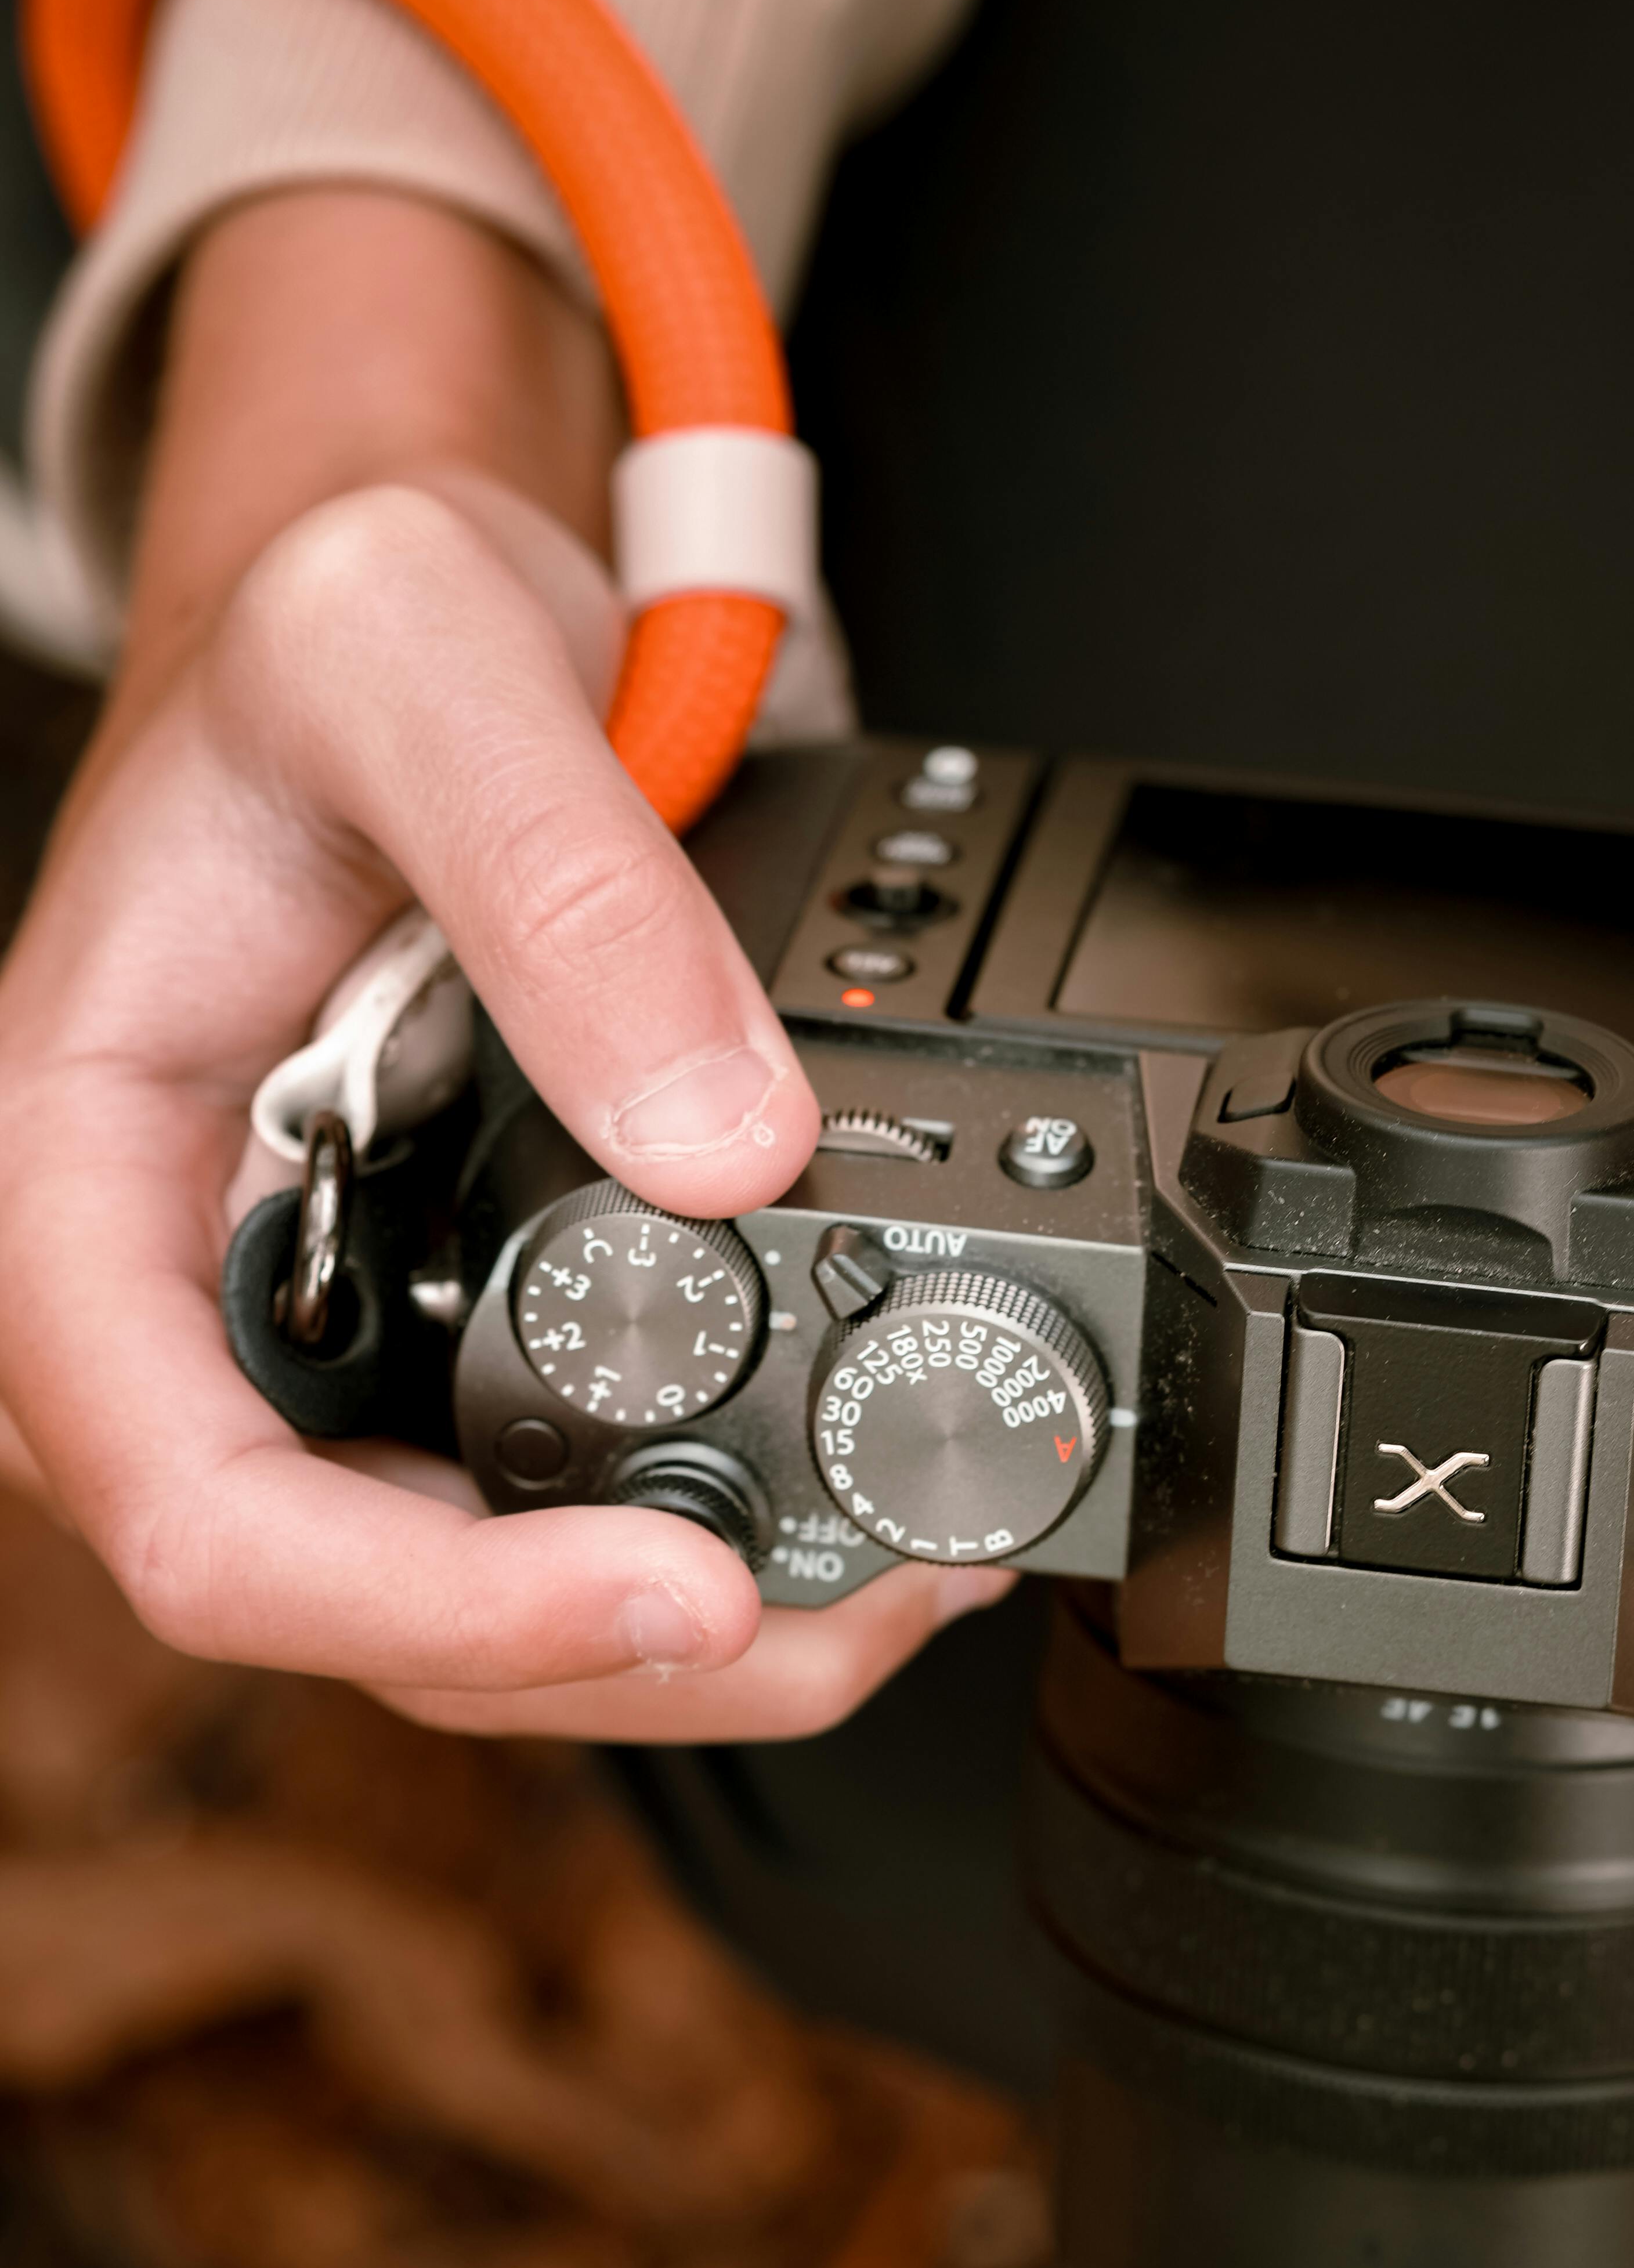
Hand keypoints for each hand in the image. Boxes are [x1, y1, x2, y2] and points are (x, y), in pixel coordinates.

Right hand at [0, 190, 1005, 1733]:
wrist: (402, 612)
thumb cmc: (332, 624)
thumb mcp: (418, 660)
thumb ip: (563, 887)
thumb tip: (733, 1143)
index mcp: (69, 1189)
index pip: (200, 1516)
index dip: (435, 1602)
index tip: (675, 1592)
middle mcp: (173, 1311)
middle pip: (358, 1612)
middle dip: (617, 1655)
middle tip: (869, 1600)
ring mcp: (311, 1342)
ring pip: (471, 1601)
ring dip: (695, 1636)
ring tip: (914, 1565)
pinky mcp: (435, 1336)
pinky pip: (547, 1503)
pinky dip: (715, 1533)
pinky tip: (864, 1501)